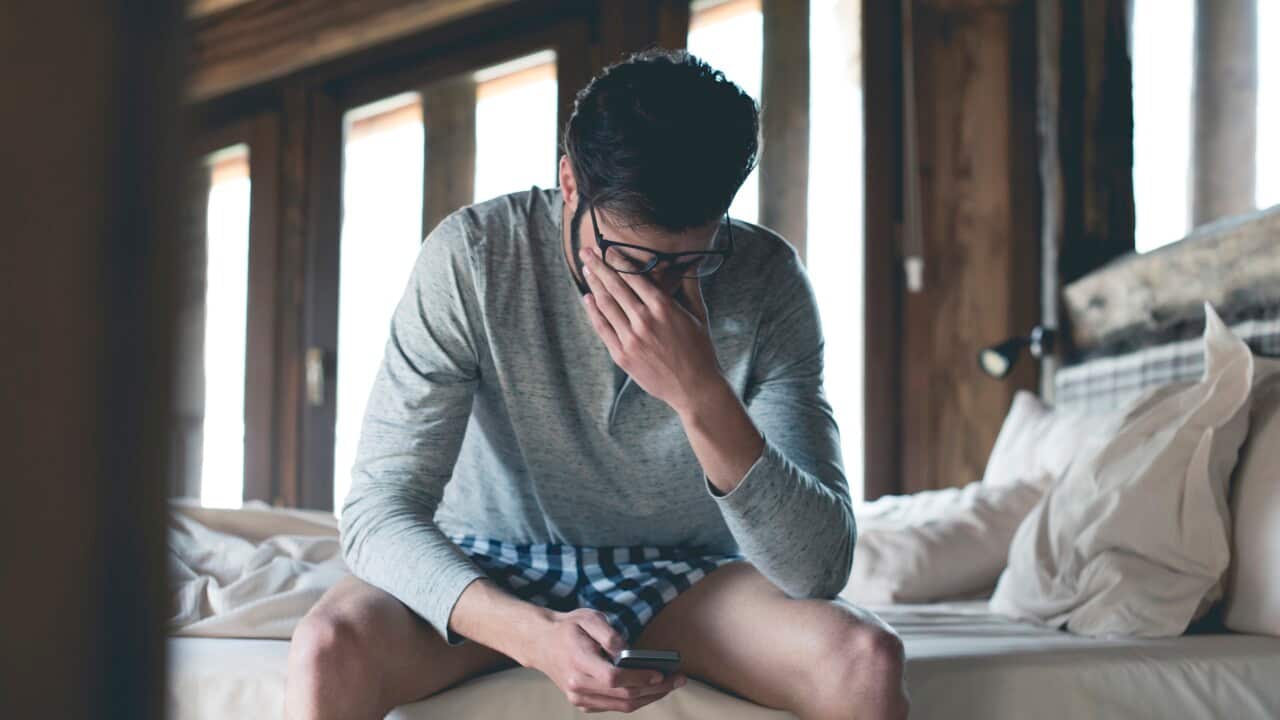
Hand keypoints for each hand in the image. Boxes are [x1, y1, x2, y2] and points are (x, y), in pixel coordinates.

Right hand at [527, 608, 686, 712]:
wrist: (541, 644)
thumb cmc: (568, 628)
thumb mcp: (588, 617)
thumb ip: (609, 633)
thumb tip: (627, 650)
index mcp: (578, 662)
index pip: (615, 678)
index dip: (640, 677)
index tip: (661, 672)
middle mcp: (578, 686)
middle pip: (624, 697)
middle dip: (655, 689)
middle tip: (678, 679)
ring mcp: (579, 698)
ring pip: (622, 706)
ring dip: (650, 697)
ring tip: (670, 684)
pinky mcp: (583, 703)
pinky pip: (615, 707)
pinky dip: (636, 699)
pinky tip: (651, 688)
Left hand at [579, 246, 723, 415]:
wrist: (694, 388)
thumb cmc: (700, 350)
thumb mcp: (699, 314)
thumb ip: (689, 286)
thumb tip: (690, 262)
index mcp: (663, 307)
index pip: (634, 276)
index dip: (617, 259)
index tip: (607, 248)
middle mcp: (644, 320)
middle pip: (615, 286)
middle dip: (598, 265)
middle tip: (586, 251)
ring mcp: (631, 339)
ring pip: (606, 304)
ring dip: (593, 284)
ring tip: (586, 269)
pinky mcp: (622, 355)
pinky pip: (602, 327)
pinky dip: (593, 311)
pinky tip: (588, 298)